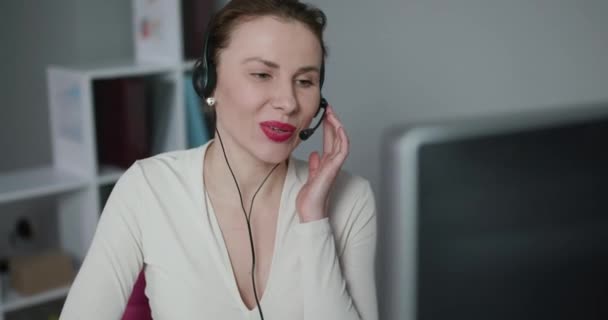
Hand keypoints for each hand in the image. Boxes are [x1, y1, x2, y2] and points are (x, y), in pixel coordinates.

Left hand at [296, 105, 349, 221]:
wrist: (310, 212)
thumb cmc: (310, 199)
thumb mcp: (310, 177)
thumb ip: (314, 165)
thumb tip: (315, 154)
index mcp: (326, 164)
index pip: (330, 141)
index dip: (329, 128)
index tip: (324, 115)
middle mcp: (332, 163)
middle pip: (336, 138)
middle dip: (333, 122)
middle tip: (328, 108)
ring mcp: (334, 166)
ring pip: (340, 142)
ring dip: (337, 127)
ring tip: (331, 114)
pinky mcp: (333, 170)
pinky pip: (342, 152)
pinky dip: (342, 139)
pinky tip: (338, 128)